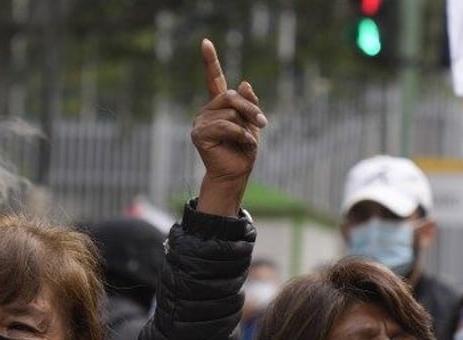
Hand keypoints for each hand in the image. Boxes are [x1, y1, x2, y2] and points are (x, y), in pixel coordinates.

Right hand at [192, 38, 267, 216]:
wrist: (235, 175)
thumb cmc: (243, 152)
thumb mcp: (252, 124)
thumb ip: (250, 104)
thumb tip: (244, 83)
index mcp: (219, 107)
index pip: (214, 80)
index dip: (210, 61)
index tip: (205, 42)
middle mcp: (207, 112)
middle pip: (230, 95)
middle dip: (250, 108)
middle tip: (263, 123)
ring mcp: (201, 122)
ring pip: (230, 111)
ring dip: (246, 125)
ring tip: (248, 139)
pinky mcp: (199, 134)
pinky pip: (225, 125)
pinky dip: (240, 134)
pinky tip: (243, 143)